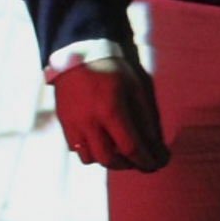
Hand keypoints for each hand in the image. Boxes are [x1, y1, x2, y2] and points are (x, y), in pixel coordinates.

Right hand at [52, 58, 168, 170]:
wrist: (77, 55)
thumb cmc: (112, 69)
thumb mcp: (135, 86)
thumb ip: (145, 115)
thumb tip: (153, 141)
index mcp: (111, 110)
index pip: (130, 147)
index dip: (144, 160)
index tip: (155, 164)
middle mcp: (90, 122)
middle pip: (108, 159)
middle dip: (126, 165)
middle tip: (137, 161)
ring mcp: (74, 124)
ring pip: (90, 158)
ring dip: (107, 160)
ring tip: (119, 153)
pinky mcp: (64, 123)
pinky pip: (75, 149)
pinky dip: (90, 152)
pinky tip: (100, 143)